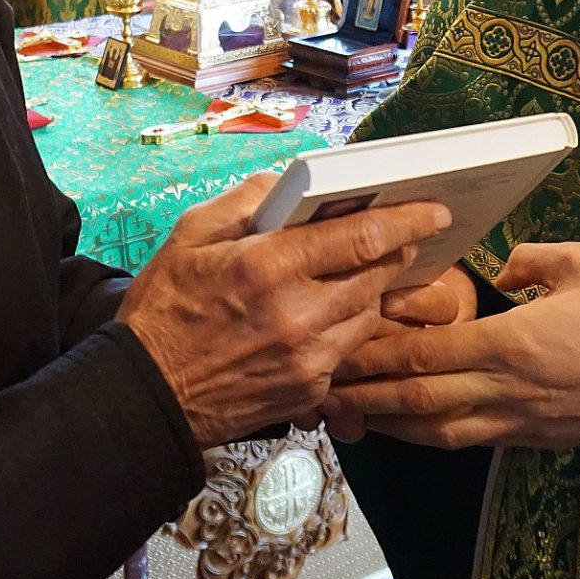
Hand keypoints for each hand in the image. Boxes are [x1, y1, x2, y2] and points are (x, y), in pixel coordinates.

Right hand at [119, 175, 450, 447]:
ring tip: (359, 274)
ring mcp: (308, 359)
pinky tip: (329, 315)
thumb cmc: (163, 310)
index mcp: (268, 267)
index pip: (361, 236)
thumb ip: (245, 201)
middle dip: (395, 251)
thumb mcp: (189, 236)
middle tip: (402, 235)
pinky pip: (349, 350)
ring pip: (370, 314)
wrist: (147, 397)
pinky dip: (348, 328)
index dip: (406, 219)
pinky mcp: (310, 391)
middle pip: (377, 275)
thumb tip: (289, 182)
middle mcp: (297, 314)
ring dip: (373, 290)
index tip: (433, 210)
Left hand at [320, 242, 579, 449]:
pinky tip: (402, 428)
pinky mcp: (528, 438)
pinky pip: (465, 440)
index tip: (342, 344)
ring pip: (434, 432)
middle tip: (321, 389)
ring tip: (347, 414)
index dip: (378, 354)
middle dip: (365, 395)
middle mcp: (505, 389)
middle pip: (417, 400)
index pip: (426, 354)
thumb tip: (500, 266)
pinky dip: (426, 436)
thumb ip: (531, 258)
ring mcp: (515, 420)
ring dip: (386, 425)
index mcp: (512, 343)